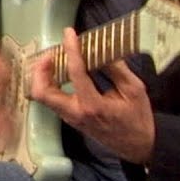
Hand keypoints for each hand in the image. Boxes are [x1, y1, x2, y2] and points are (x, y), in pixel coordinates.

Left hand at [29, 27, 154, 163]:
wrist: (138, 146)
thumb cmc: (138, 119)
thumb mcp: (134, 90)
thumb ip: (117, 68)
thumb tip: (103, 49)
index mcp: (93, 106)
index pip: (75, 73)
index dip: (71, 50)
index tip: (69, 34)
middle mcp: (76, 113)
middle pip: (43, 92)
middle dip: (41, 70)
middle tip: (51, 53)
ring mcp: (71, 118)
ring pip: (43, 97)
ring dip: (42, 76)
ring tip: (53, 60)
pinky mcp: (70, 119)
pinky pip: (52, 100)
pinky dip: (50, 84)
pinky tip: (59, 72)